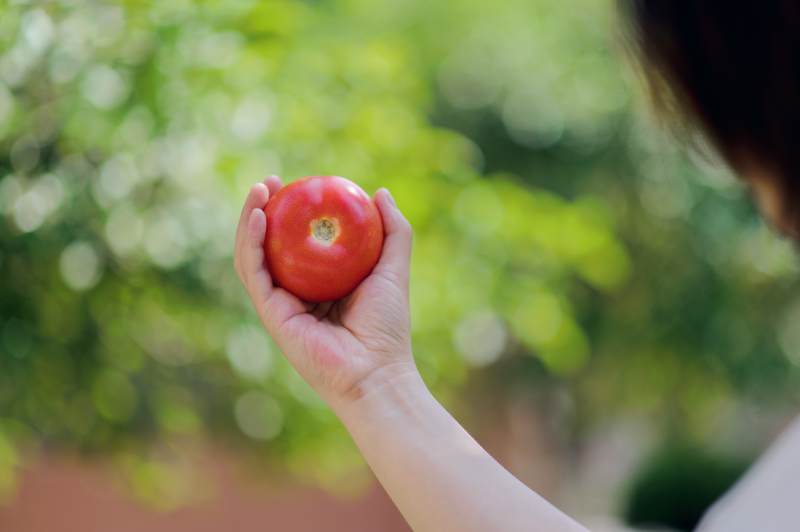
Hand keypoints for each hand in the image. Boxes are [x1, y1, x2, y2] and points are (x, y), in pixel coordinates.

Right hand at [234, 176, 416, 410]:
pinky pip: (254, 274)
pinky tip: (257, 217)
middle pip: (270, 247)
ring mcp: (280, 305)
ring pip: (254, 256)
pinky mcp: (271, 315)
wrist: (377, 369)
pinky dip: (251, 244)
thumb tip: (380, 193)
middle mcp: (296, 293)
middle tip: (270, 182)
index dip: (292, 212)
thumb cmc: (388, 325)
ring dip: (249, 221)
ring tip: (258, 190)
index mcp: (320, 284)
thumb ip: (392, 232)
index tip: (298, 185)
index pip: (298, 242)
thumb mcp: (394, 268)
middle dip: (264, 211)